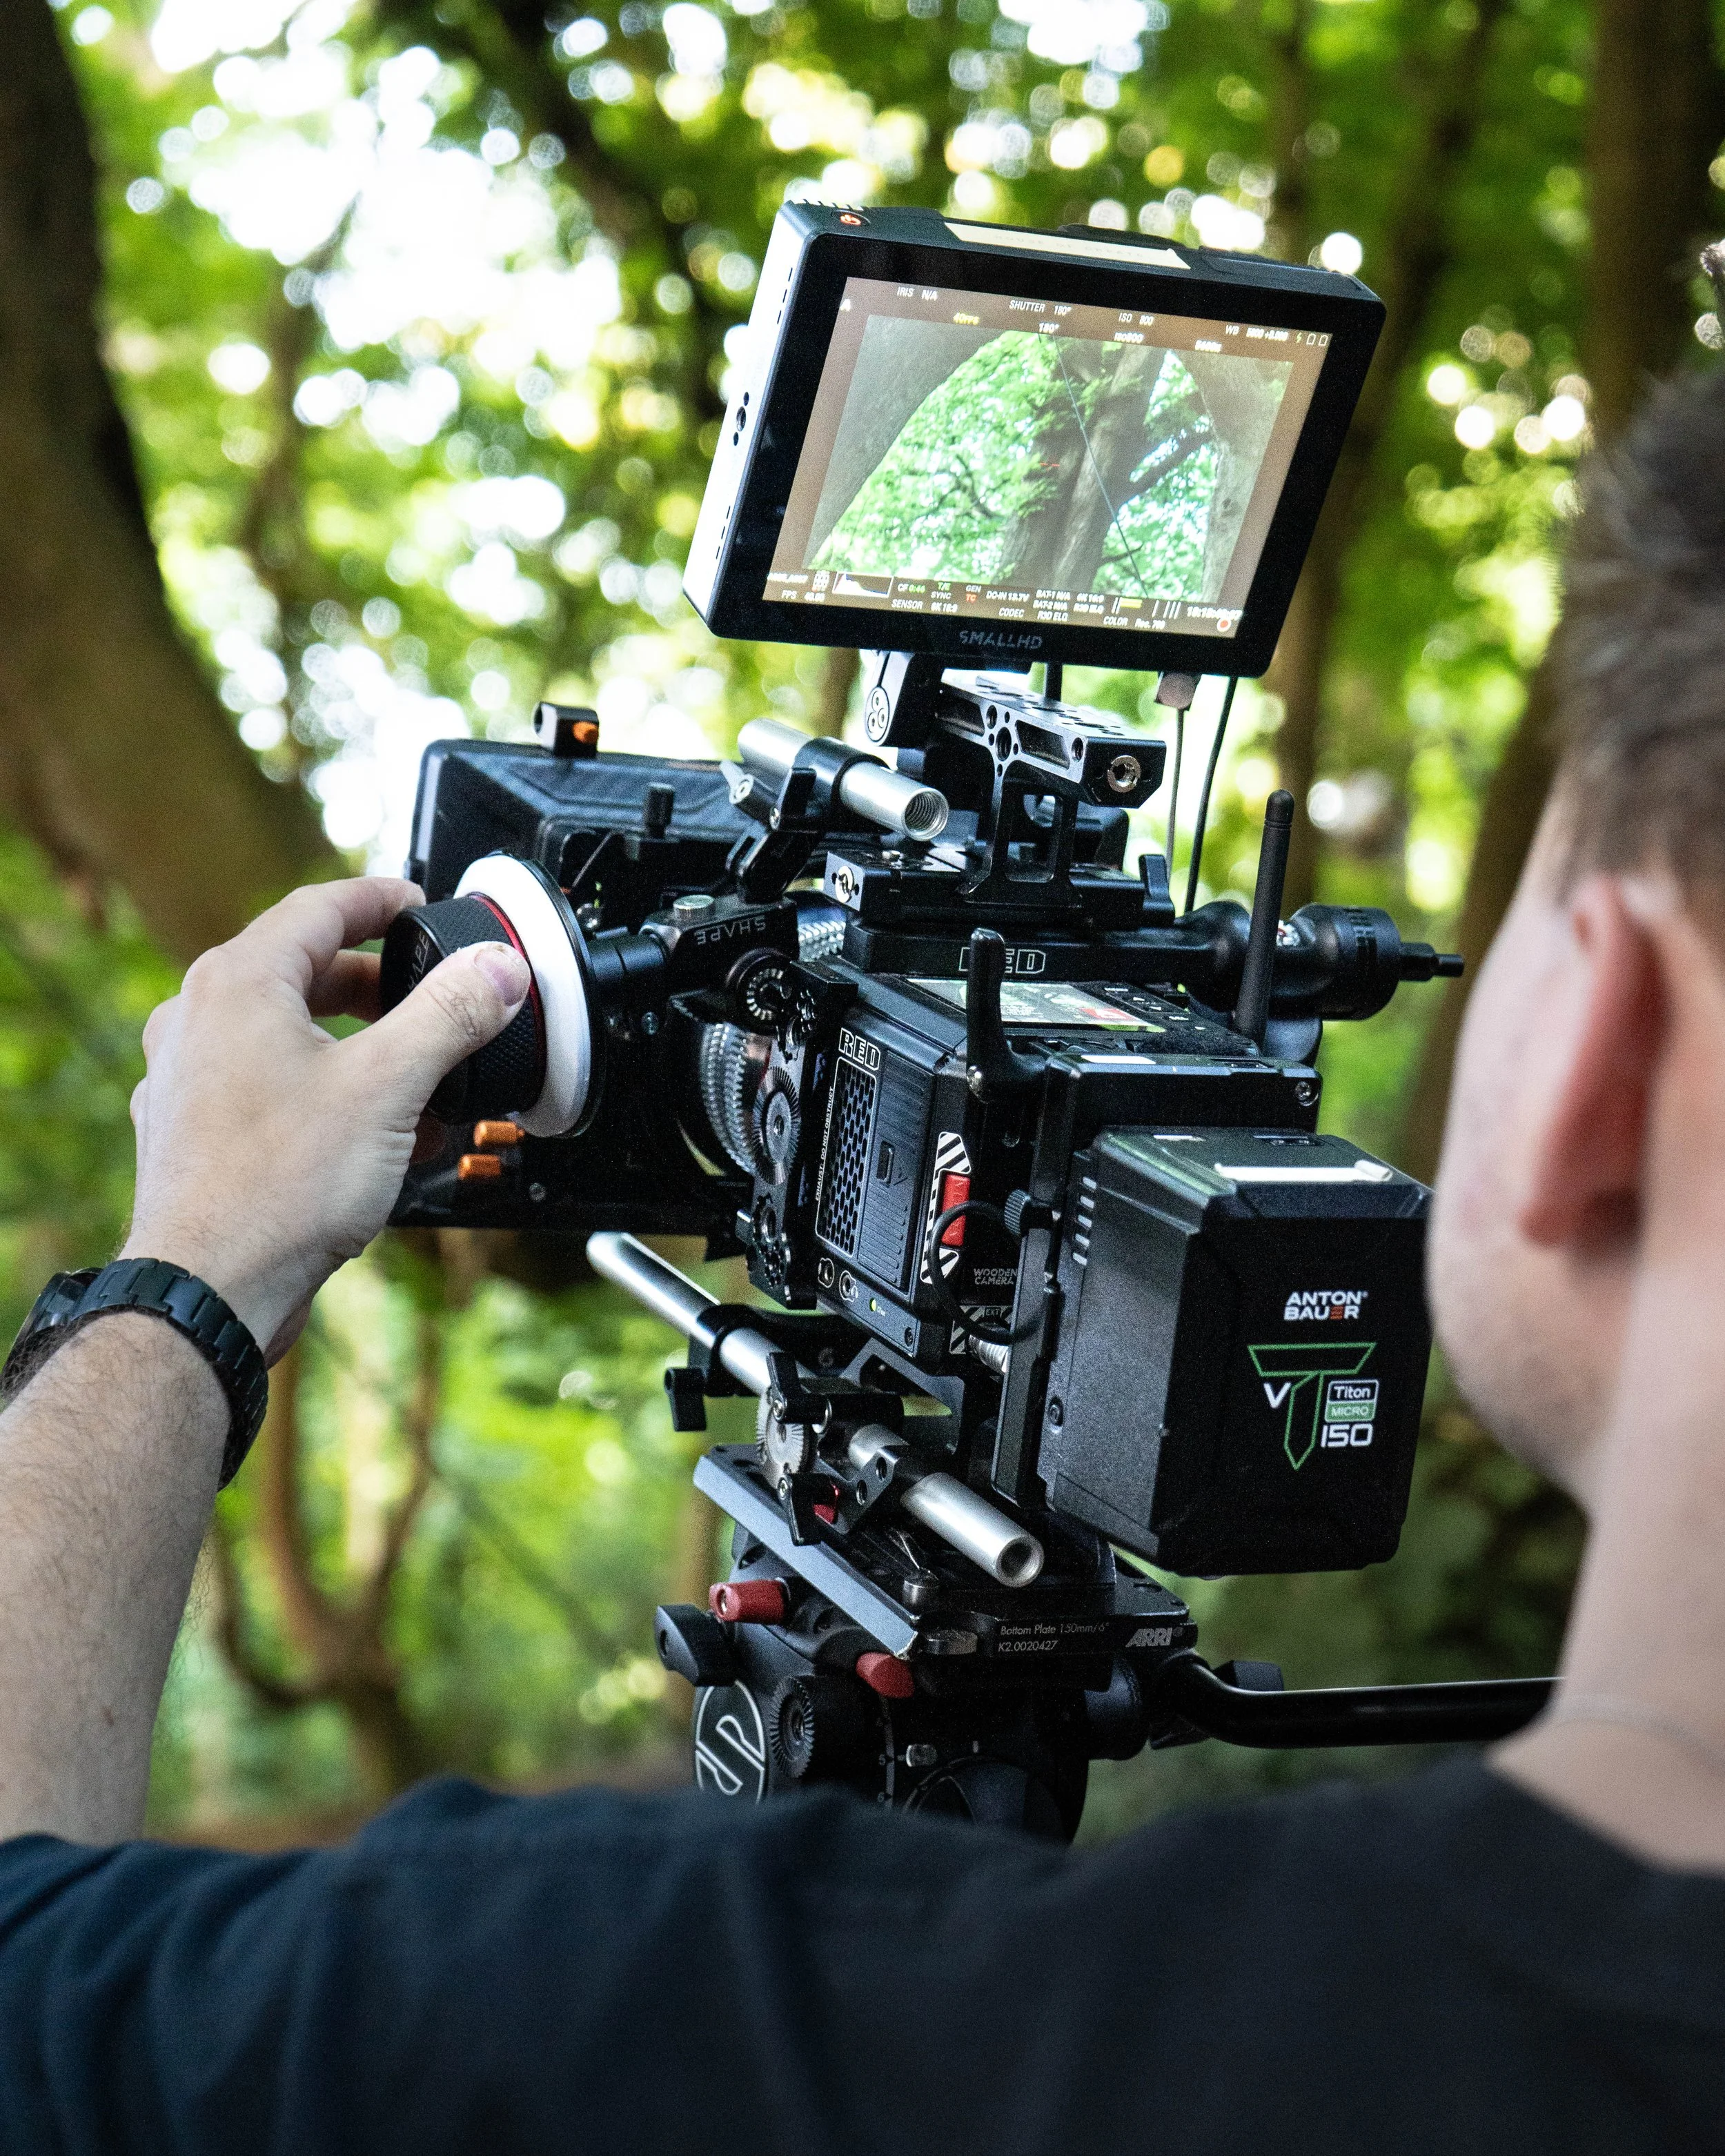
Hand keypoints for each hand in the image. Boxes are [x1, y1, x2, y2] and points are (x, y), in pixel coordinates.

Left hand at [121, 877, 528, 1359]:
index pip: (317, 908)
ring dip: (355, 1049)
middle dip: (376, 987)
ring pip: (283, 1036)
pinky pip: (267, 1090)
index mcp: (237, 984)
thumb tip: (496, 968)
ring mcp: (184, 1079)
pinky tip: (372, 1141)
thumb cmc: (274, 1191)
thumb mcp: (390, 1087)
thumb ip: (450, 1016)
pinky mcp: (191, 1135)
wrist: (207, 1291)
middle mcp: (196, 1020)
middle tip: (429, 999)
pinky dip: (323, 1097)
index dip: (379, 901)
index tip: (417, 903)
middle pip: (299, 972)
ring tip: (414, 1082)